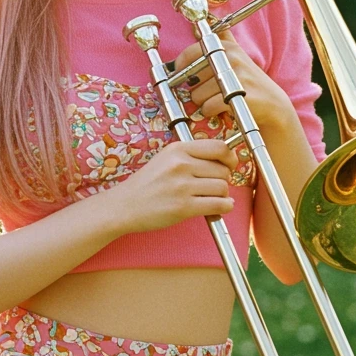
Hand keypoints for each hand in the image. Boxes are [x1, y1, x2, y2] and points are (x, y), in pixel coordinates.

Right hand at [113, 139, 238, 233]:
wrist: (125, 205)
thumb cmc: (146, 184)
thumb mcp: (166, 159)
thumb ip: (191, 156)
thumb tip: (224, 160)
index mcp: (178, 149)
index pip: (219, 147)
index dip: (230, 158)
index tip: (230, 165)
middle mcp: (181, 164)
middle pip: (223, 170)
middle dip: (224, 180)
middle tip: (214, 186)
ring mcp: (182, 186)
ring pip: (223, 187)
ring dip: (222, 195)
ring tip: (212, 198)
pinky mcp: (184, 206)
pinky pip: (218, 205)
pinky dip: (224, 207)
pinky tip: (219, 208)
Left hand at [173, 28, 295, 130]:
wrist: (273, 104)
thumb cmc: (249, 80)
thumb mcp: (238, 54)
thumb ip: (224, 37)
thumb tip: (210, 18)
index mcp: (226, 47)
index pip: (190, 53)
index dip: (181, 66)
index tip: (181, 73)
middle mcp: (230, 58)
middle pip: (191, 78)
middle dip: (196, 89)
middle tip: (211, 91)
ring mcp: (235, 76)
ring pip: (197, 95)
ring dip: (202, 102)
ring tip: (218, 99)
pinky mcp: (237, 96)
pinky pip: (207, 107)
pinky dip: (210, 111)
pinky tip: (220, 109)